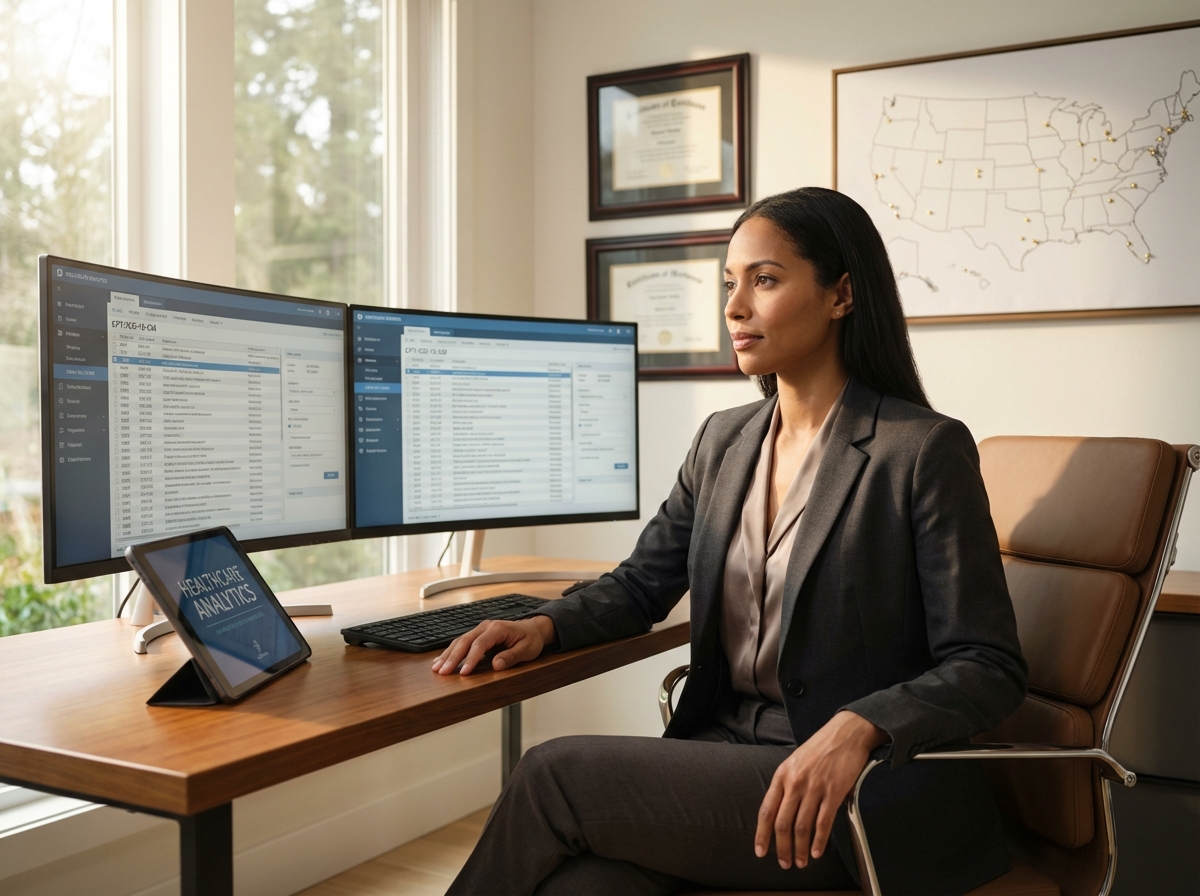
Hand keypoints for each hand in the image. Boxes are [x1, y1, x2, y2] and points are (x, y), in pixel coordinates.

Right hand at [431, 615, 556, 675]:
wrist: (534, 629)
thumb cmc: (531, 639)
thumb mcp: (527, 649)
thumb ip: (511, 657)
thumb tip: (496, 665)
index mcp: (498, 628)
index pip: (480, 644)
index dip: (471, 659)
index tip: (464, 673)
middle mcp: (486, 626)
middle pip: (465, 641)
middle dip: (453, 657)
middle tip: (443, 672)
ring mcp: (481, 629)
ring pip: (460, 641)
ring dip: (448, 655)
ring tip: (437, 668)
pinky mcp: (478, 635)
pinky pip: (462, 642)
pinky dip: (451, 651)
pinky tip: (441, 660)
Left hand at [755, 710, 886, 868]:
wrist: (845, 733)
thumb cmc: (819, 748)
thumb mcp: (794, 763)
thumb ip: (786, 786)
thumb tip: (780, 813)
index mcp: (782, 775)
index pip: (767, 810)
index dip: (762, 834)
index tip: (761, 851)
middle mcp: (795, 783)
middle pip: (783, 823)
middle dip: (782, 848)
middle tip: (785, 863)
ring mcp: (815, 788)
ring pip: (802, 826)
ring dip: (801, 848)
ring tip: (801, 861)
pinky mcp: (834, 792)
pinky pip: (824, 823)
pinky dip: (820, 841)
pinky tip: (818, 851)